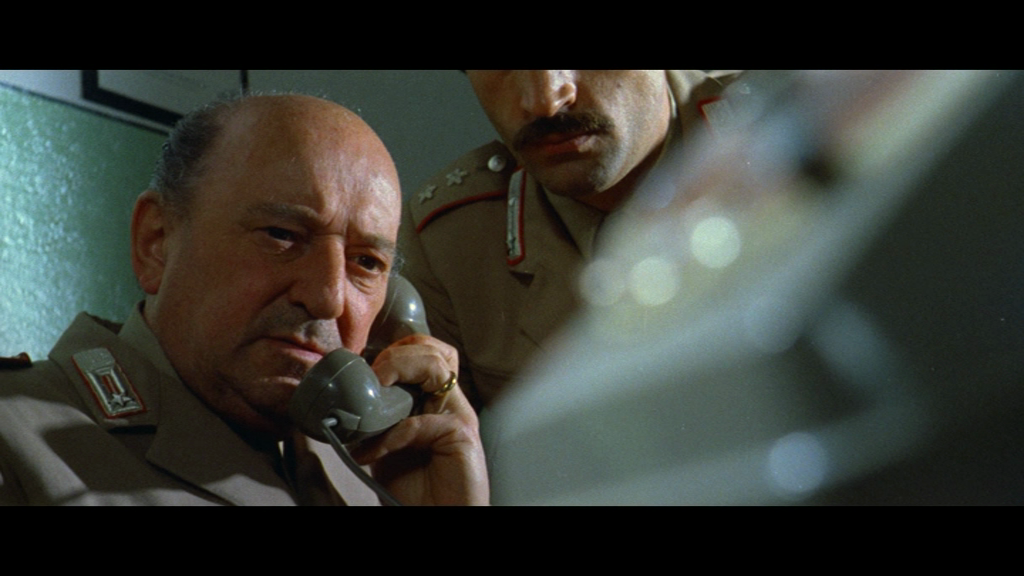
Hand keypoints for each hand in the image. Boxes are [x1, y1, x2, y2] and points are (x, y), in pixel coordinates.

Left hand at [350, 334, 488, 505]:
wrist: (438, 519)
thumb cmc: (415, 491)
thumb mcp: (385, 447)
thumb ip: (377, 423)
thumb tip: (342, 404)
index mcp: (434, 401)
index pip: (425, 352)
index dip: (396, 351)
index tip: (365, 368)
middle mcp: (451, 403)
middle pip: (434, 350)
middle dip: (397, 356)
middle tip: (371, 378)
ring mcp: (459, 417)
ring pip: (436, 367)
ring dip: (398, 373)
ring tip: (373, 398)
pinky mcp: (462, 437)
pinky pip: (422, 420)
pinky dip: (390, 434)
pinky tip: (370, 452)